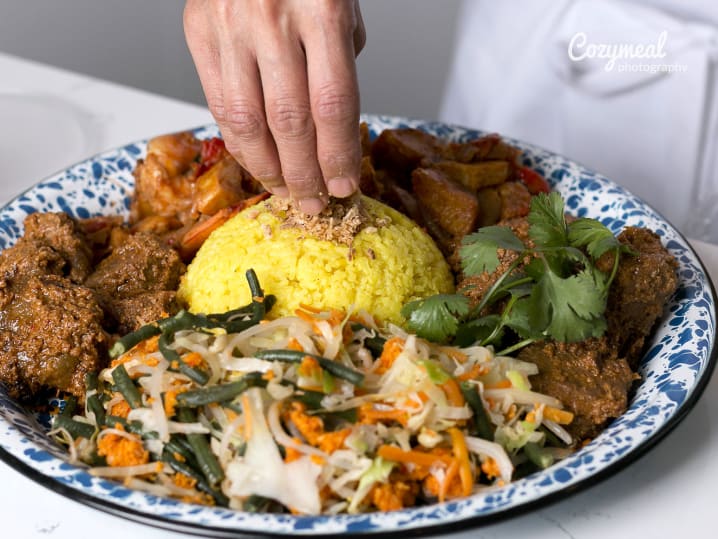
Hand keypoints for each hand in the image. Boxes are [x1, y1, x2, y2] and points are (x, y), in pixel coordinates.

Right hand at [184, 0, 365, 213]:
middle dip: (305, 174)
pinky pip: (218, 104)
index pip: (332, 104)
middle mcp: (272, 20)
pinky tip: (257, 162)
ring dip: (269, 169)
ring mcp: (229, 26)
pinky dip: (240, 143)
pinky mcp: (198, 32)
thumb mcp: (342, 6)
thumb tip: (332, 128)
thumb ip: (339, 63)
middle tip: (315, 203)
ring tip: (286, 192)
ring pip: (247, 122)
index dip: (339, 154)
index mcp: (322, 11)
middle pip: (290, 121)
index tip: (345, 186)